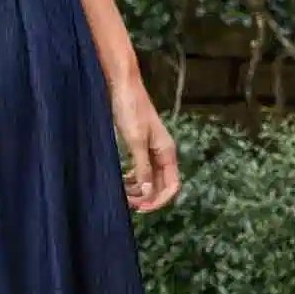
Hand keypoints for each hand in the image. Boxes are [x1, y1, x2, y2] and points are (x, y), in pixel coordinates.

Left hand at [109, 76, 178, 213]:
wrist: (122, 85)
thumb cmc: (130, 109)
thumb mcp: (135, 141)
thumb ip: (142, 168)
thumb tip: (148, 193)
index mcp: (167, 152)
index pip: (173, 186)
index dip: (159, 201)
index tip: (141, 209)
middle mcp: (163, 152)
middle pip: (161, 185)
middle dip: (146, 197)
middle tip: (126, 203)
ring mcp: (151, 149)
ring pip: (150, 179)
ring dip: (138, 190)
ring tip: (121, 194)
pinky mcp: (140, 144)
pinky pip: (141, 169)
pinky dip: (133, 179)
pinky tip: (121, 181)